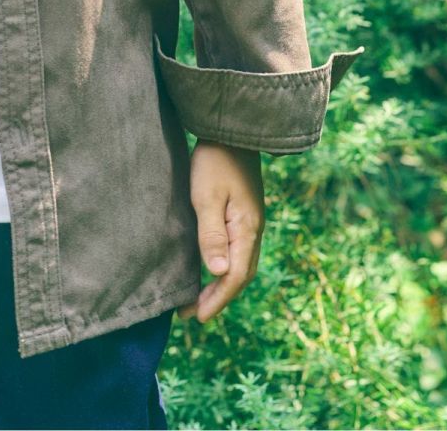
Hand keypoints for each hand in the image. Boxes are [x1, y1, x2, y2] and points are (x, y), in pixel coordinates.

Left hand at [176, 139, 263, 323]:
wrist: (232, 130)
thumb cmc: (215, 161)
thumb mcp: (207, 196)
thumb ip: (211, 235)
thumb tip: (217, 274)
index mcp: (246, 229)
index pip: (234, 276)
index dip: (217, 300)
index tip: (197, 317)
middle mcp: (253, 230)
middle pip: (241, 275)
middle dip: (219, 298)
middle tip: (193, 314)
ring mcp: (251, 221)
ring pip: (241, 263)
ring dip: (222, 284)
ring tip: (200, 298)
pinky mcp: (245, 213)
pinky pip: (238, 250)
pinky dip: (225, 266)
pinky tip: (211, 267)